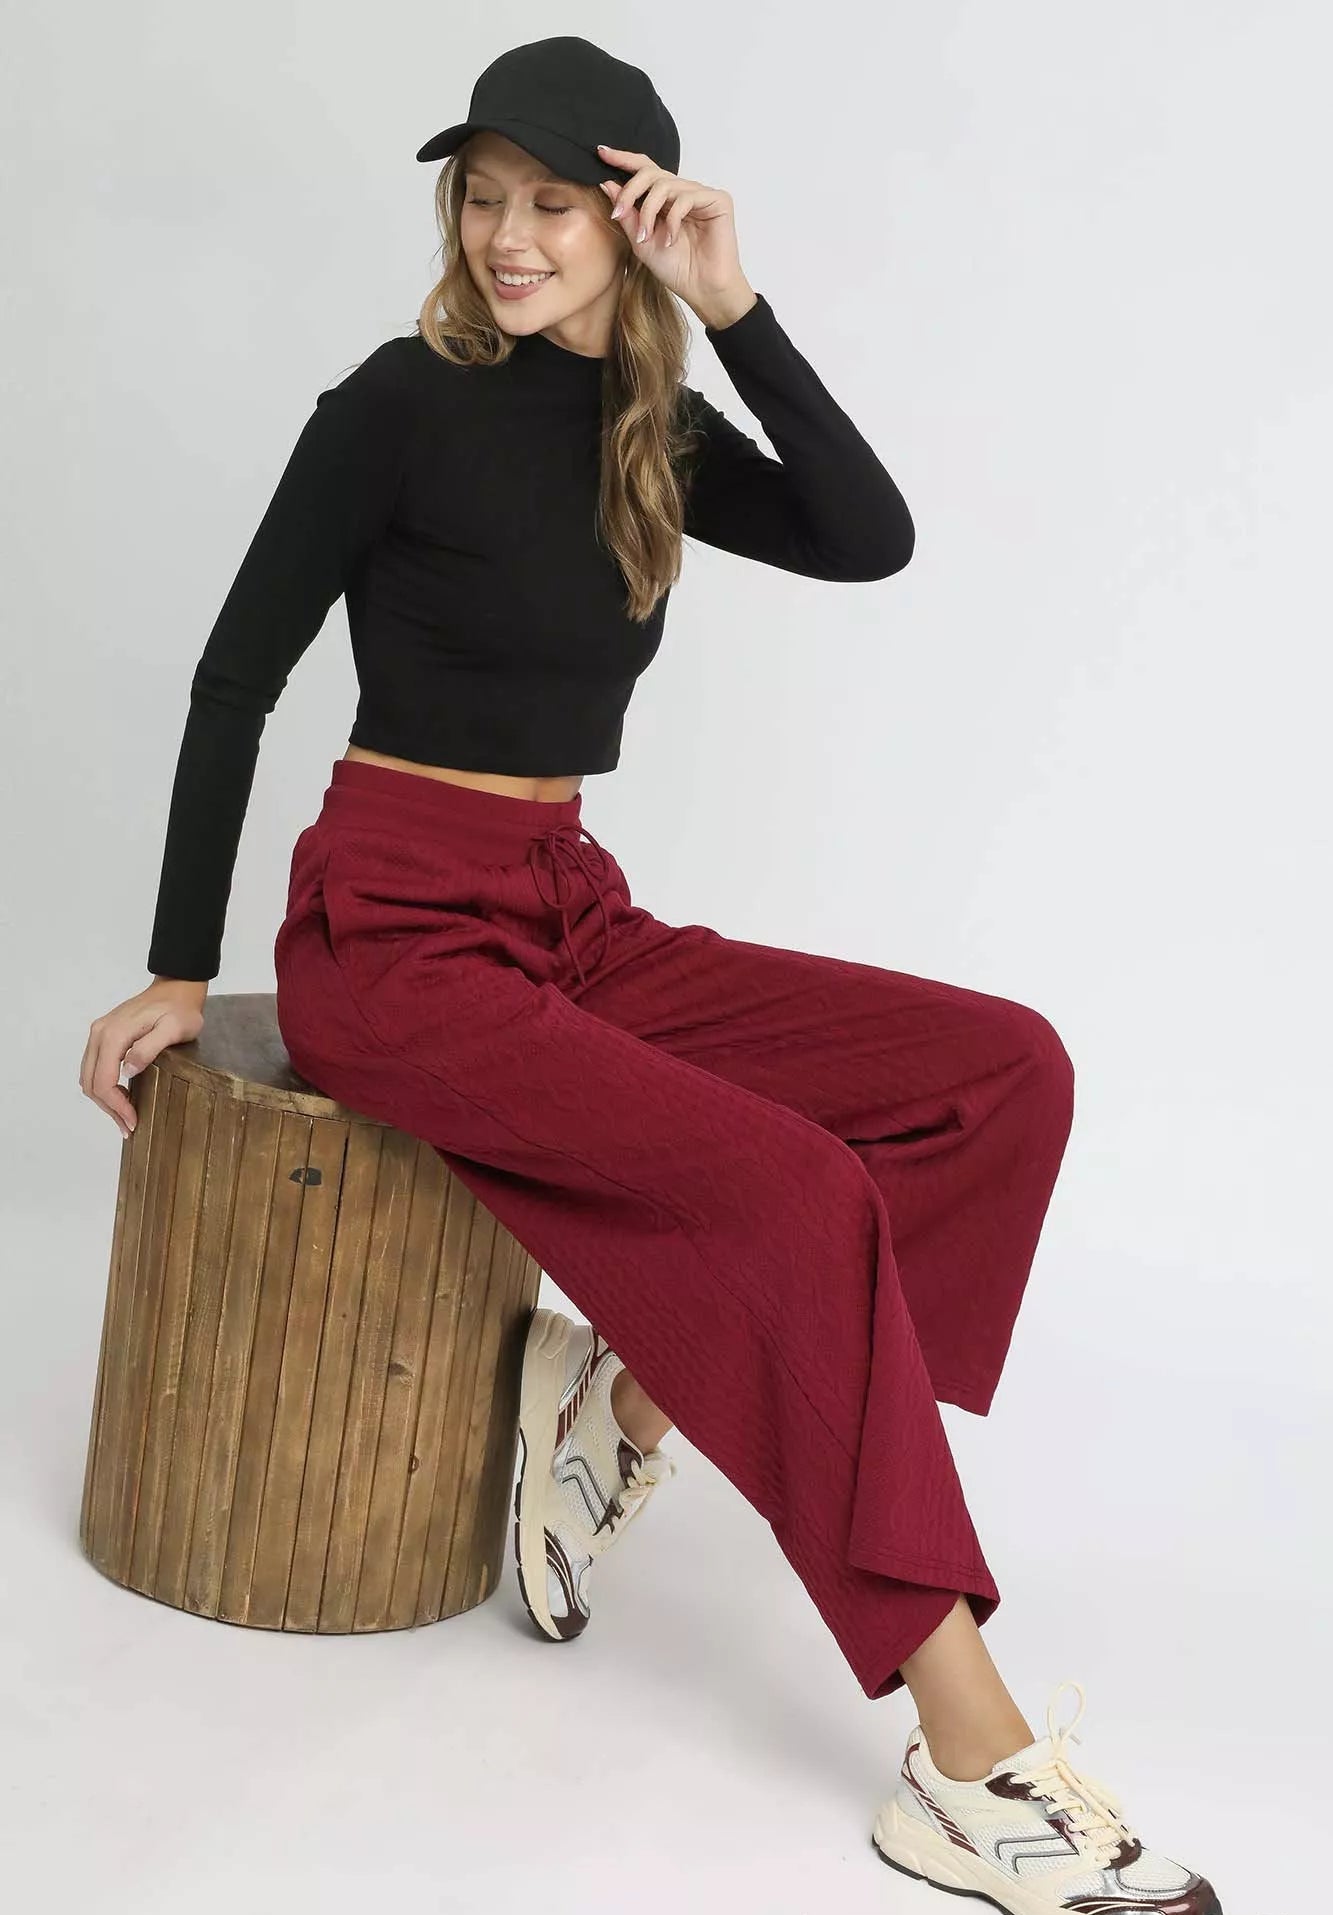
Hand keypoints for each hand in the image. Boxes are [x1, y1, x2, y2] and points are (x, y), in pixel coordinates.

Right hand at [81, 979, 206, 1139]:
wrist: (175, 989)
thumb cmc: (180, 1009)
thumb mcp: (174, 1028)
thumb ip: (150, 1047)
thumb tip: (128, 1070)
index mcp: (114, 1034)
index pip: (103, 1080)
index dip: (116, 1106)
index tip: (133, 1121)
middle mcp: (99, 1034)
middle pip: (91, 1082)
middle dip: (108, 1109)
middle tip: (129, 1127)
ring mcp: (99, 1034)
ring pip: (89, 1077)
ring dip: (104, 1100)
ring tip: (124, 1118)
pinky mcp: (103, 1036)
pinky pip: (95, 1068)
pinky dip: (103, 1087)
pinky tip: (120, 1098)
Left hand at [596, 143, 755, 324]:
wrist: (702, 290)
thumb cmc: (676, 269)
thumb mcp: (641, 242)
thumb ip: (627, 214)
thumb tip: (607, 184)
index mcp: (666, 200)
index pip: (644, 170)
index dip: (623, 159)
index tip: (601, 153)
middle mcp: (683, 192)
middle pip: (650, 172)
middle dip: (630, 191)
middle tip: (618, 213)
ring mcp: (700, 194)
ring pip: (664, 185)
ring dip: (649, 211)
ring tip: (647, 237)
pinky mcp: (718, 200)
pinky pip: (686, 197)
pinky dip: (673, 219)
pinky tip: (671, 240)